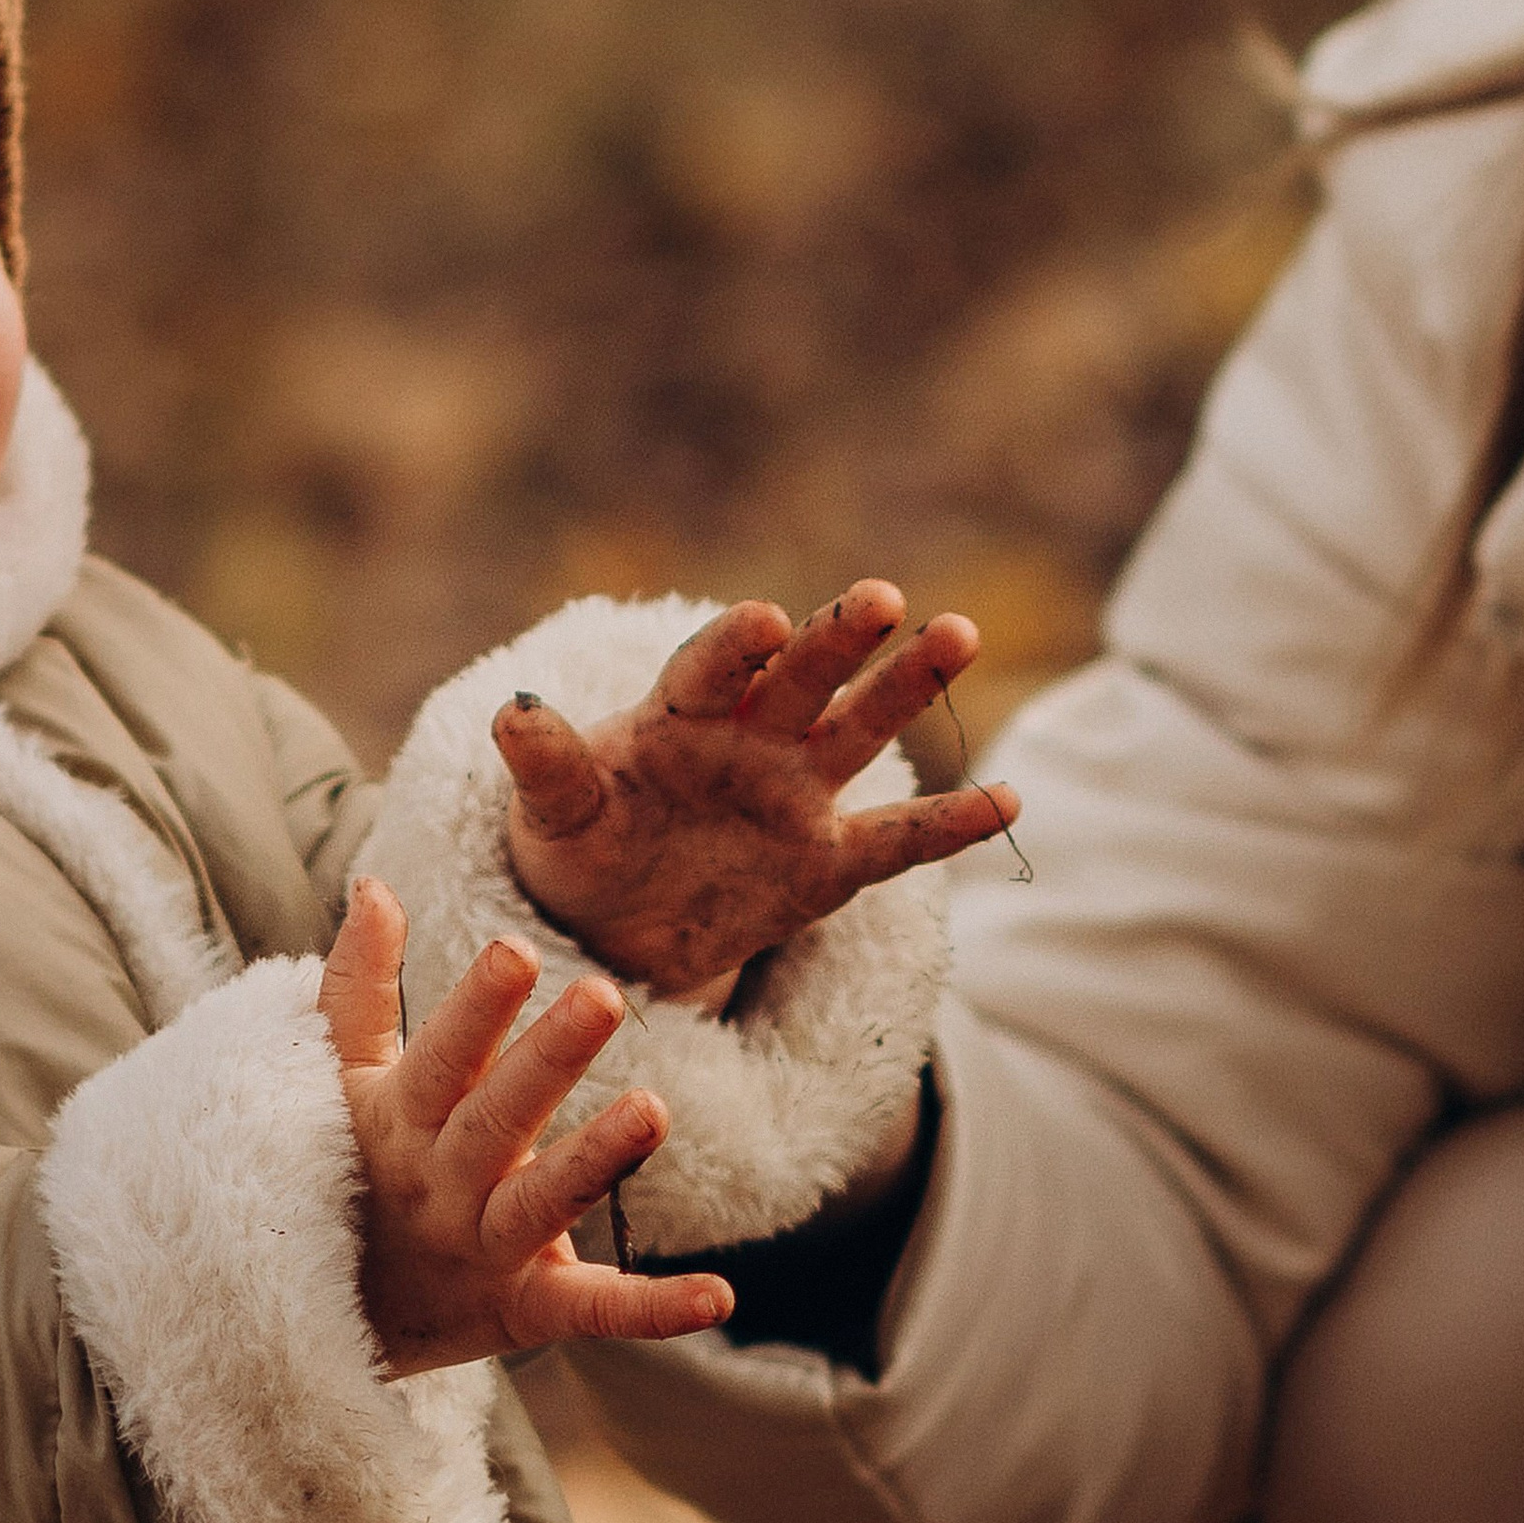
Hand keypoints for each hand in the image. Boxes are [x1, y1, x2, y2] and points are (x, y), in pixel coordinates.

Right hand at [320, 879, 732, 1374]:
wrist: (317, 1323)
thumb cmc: (347, 1176)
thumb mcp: (343, 1085)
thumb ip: (361, 987)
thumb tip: (375, 886)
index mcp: (402, 1122)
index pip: (442, 1057)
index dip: (477, 1008)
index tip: (516, 950)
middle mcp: (443, 1186)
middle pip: (497, 1119)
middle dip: (548, 1059)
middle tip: (605, 994)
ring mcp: (484, 1251)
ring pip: (542, 1203)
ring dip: (597, 1159)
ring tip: (655, 1108)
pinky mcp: (526, 1313)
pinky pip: (593, 1310)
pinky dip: (654, 1308)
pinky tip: (719, 1293)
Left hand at [494, 585, 1021, 1001]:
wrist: (612, 925)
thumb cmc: (578, 846)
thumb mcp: (551, 814)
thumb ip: (543, 765)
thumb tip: (512, 710)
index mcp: (680, 715)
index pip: (712, 668)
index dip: (737, 644)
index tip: (765, 621)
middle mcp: (751, 738)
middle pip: (804, 677)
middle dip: (841, 637)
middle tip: (885, 597)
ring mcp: (798, 794)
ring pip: (861, 730)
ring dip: (909, 683)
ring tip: (958, 633)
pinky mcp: (828, 861)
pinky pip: (898, 840)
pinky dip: (953, 826)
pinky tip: (1011, 801)